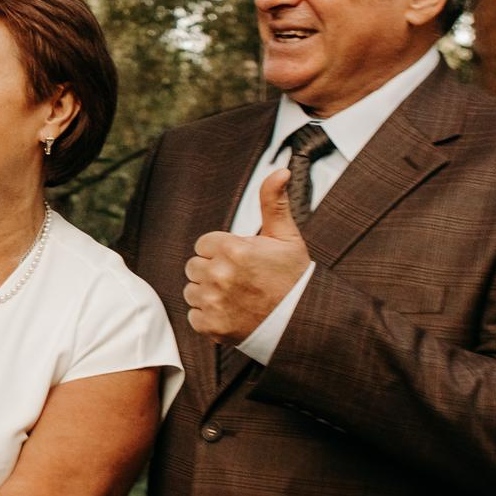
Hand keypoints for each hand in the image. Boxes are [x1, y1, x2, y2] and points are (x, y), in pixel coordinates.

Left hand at [185, 169, 311, 343]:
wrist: (302, 321)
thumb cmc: (294, 277)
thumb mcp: (286, 237)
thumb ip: (273, 202)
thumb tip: (280, 170)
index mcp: (233, 249)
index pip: (204, 244)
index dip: (221, 251)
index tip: (240, 260)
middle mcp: (219, 274)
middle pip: (194, 266)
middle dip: (212, 270)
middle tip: (239, 279)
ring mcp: (214, 301)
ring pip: (192, 290)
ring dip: (208, 293)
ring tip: (236, 296)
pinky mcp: (211, 325)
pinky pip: (194, 315)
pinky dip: (208, 316)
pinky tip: (231, 313)